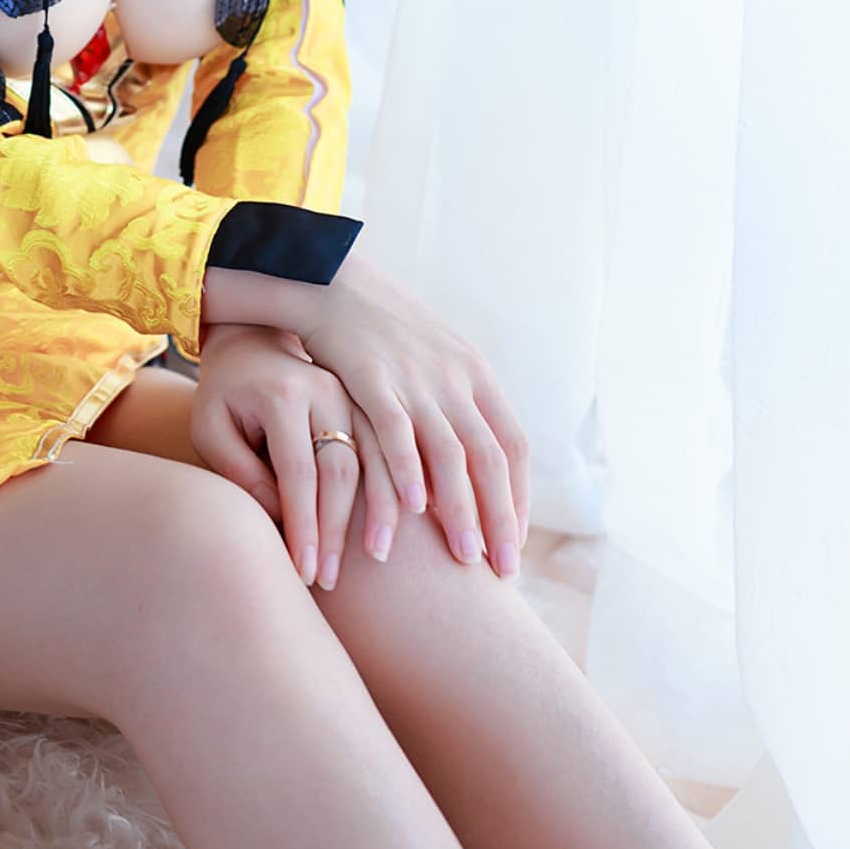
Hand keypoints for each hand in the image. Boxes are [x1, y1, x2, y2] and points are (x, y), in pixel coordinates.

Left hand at [189, 324, 397, 591]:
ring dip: (378, 513)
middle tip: (331, 579)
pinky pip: (391, 450)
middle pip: (341, 471)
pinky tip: (400, 523)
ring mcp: (354, 394)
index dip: (303, 526)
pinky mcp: (369, 404)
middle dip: (337, 531)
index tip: (305, 572)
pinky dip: (399, 487)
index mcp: (282, 394)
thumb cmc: (224, 397)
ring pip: (376, 461)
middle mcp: (325, 389)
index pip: (297, 472)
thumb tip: (283, 518)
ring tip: (375, 560)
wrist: (253, 344)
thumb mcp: (211, 429)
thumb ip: (239, 471)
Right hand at [297, 253, 529, 577]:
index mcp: (474, 374)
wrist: (333, 279)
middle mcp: (453, 377)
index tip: (511, 542)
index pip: (511, 446)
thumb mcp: (434, 359)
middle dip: (498, 517)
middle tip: (501, 569)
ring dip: (460, 509)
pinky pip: (396, 429)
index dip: (516, 497)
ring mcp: (415, 376)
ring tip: (462, 557)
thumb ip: (455, 408)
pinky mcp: (373, 375)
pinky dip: (408, 469)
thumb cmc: (382, 330)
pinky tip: (410, 509)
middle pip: (489, 457)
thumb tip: (470, 470)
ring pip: (449, 453)